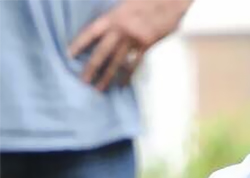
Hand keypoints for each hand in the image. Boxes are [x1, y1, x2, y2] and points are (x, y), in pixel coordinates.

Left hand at [69, 0, 191, 91]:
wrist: (170, 2)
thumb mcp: (127, 2)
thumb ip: (115, 14)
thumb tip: (105, 29)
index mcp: (113, 16)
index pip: (91, 32)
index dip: (80, 43)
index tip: (69, 54)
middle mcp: (121, 29)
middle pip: (102, 52)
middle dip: (91, 68)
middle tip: (83, 81)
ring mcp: (134, 40)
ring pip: (117, 62)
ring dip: (108, 77)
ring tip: (100, 89)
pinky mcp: (147, 46)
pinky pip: (134, 64)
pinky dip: (127, 76)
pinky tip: (121, 85)